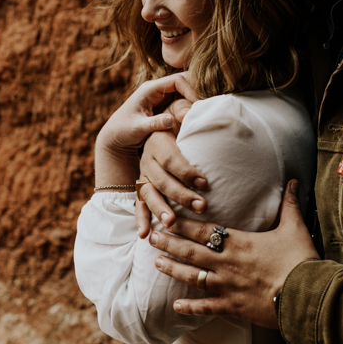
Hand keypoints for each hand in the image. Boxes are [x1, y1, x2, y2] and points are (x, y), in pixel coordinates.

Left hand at [95, 73, 198, 188]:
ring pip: (186, 90)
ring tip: (206, 111)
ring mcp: (162, 96)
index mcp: (150, 89)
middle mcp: (157, 89)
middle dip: (197, 91)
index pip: (177, 80)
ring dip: (196, 98)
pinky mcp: (165, 105)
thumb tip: (171, 120)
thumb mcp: (136, 128)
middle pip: (184, 81)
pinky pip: (183, 100)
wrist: (114, 137)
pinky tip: (199, 116)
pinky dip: (192, 105)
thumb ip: (153, 124)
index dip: (191, 89)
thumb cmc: (122, 131)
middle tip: (208, 106)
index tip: (199, 105)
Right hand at [135, 112, 208, 235]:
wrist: (160, 125)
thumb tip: (191, 109)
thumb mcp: (179, 110)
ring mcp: (142, 174)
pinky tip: (144, 235)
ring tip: (172, 223)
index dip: (186, 170)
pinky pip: (138, 204)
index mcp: (156, 140)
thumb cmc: (177, 120)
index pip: (170, 158)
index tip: (204, 182)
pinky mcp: (141, 186)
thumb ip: (185, 110)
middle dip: (180, 195)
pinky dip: (140, 219)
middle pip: (161, 179)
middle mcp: (146, 158)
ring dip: (160, 210)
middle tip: (201, 206)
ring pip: (148, 194)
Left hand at [149, 180, 318, 328]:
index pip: (205, 230)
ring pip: (193, 276)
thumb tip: (294, 181)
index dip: (184, 224)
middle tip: (153, 237)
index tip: (168, 217)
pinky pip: (206, 307)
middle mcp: (228, 263)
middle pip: (192, 251)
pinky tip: (175, 304)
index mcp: (240, 242)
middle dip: (170, 243)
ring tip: (157, 263)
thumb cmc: (301, 261)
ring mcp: (228, 286)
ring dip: (173, 269)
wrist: (307, 296)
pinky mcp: (233, 306)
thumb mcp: (295, 228)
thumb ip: (289, 204)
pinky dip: (190, 307)